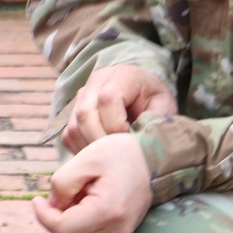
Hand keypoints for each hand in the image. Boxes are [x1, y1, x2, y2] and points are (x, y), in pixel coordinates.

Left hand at [33, 133, 151, 232]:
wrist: (155, 157)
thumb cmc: (123, 153)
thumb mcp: (88, 157)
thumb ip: (63, 181)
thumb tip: (52, 204)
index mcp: (107, 212)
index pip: (62, 229)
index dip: (44, 216)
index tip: (37, 199)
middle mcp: (116, 230)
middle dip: (55, 217)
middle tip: (57, 193)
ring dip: (68, 220)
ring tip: (77, 193)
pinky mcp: (122, 232)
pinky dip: (81, 221)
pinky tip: (87, 200)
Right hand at [61, 64, 176, 152]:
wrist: (145, 93)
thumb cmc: (155, 102)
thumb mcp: (164, 108)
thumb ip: (152, 122)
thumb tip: (133, 143)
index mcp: (123, 76)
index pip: (107, 98)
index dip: (116, 125)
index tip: (128, 139)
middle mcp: (97, 81)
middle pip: (85, 113)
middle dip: (100, 141)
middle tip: (117, 156)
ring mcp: (82, 95)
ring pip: (74, 126)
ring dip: (90, 148)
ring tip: (110, 157)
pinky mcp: (73, 111)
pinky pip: (68, 135)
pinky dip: (82, 150)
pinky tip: (101, 154)